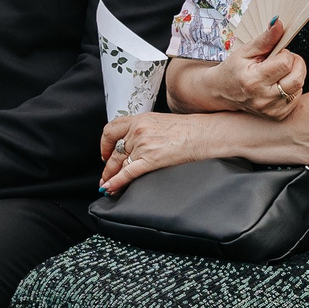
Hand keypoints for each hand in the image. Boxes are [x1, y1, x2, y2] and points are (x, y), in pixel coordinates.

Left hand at [98, 112, 216, 194]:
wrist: (204, 133)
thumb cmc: (188, 128)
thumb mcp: (160, 121)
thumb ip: (145, 129)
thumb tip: (137, 143)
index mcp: (139, 119)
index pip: (111, 130)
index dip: (105, 144)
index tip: (105, 152)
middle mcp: (138, 131)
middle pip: (114, 150)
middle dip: (107, 166)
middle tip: (105, 174)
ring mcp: (143, 145)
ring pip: (119, 163)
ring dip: (110, 176)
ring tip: (107, 185)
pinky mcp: (150, 159)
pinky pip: (128, 173)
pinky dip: (116, 182)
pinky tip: (110, 188)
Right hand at [176, 20, 304, 118]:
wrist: (222, 92)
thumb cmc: (233, 70)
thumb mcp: (245, 51)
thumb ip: (265, 38)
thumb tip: (279, 23)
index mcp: (253, 80)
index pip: (285, 63)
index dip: (285, 54)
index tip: (278, 53)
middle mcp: (262, 98)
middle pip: (297, 78)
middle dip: (296, 64)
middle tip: (285, 60)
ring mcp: (270, 110)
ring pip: (299, 88)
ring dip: (295, 75)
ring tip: (280, 72)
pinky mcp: (277, 116)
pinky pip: (296, 98)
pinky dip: (293, 88)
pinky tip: (280, 84)